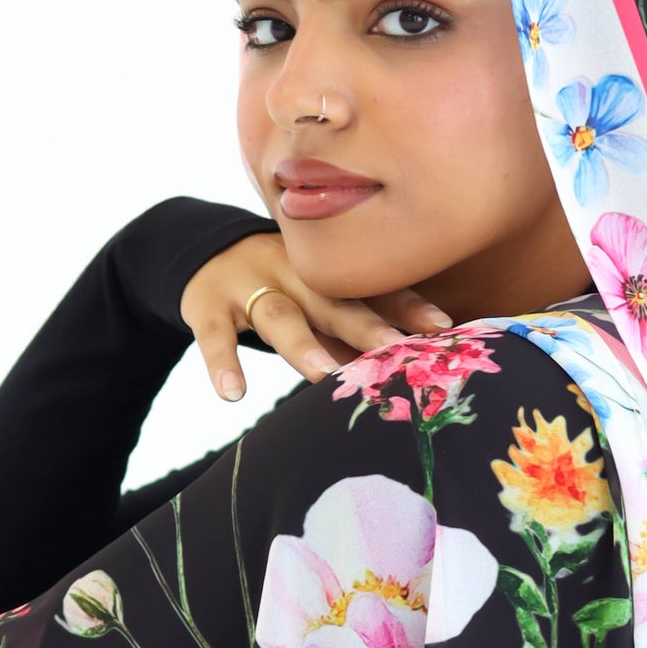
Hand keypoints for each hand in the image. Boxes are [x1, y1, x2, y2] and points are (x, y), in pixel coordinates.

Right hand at [180, 231, 452, 401]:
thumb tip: (405, 372)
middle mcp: (294, 274)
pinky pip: (216, 336)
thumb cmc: (280, 289)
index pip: (372, 289)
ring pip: (280, 317)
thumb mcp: (316, 299)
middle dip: (366, 327)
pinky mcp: (207, 305)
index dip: (407, 307)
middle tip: (394, 352)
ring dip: (303, 345)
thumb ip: (352, 332)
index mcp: (328, 274)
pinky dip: (223, 364)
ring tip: (323, 374)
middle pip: (333, 302)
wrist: (203, 253)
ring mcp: (250, 286)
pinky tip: (232, 394)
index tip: (443, 327)